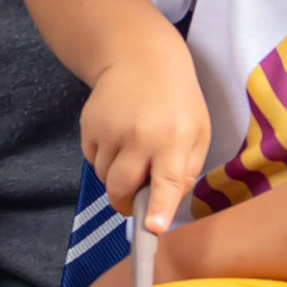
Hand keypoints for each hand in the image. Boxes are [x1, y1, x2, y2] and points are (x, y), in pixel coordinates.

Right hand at [79, 41, 210, 232]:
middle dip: (125, 203)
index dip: (158, 209)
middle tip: (135, 201)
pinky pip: (91, 160)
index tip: (152, 229)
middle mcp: (139, 136)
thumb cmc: (177, 99)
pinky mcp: (88, 124)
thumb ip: (187, 171)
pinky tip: (118, 136)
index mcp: (173, 139)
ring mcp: (109, 129)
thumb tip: (165, 206)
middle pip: (121, 188)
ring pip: (103, 177)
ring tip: (132, 151)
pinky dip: (104, 158)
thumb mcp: (198, 132)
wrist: (140, 57)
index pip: (166, 182)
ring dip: (116, 176)